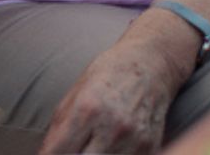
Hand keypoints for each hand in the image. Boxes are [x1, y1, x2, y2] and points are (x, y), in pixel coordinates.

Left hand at [37, 38, 189, 154]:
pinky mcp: (149, 148)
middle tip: (72, 149)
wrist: (151, 64)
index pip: (58, 153)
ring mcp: (134, 141)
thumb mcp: (75, 94)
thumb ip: (57, 130)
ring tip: (91, 146)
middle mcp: (112, 127)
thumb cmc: (108, 75)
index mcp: (87, 110)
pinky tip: (109, 147)